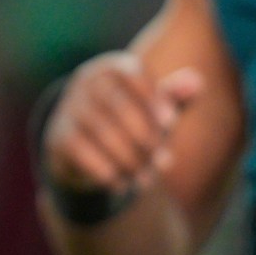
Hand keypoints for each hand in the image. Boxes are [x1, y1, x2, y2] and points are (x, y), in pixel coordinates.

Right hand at [40, 54, 202, 205]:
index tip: (171, 123)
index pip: (133, 74)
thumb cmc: (128, 122)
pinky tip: (123, 186)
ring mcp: (69, 108)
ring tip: (147, 181)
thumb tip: (197, 82)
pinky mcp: (57, 137)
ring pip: (103, 132)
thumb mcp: (153, 109)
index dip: (153, 97)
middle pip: (118, 104)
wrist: (81, 149)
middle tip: (166, 163)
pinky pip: (83, 153)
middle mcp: (86, 82)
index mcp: (112, 68)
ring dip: (130, 160)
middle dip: (146, 137)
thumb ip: (174, 97)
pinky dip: (106, 172)